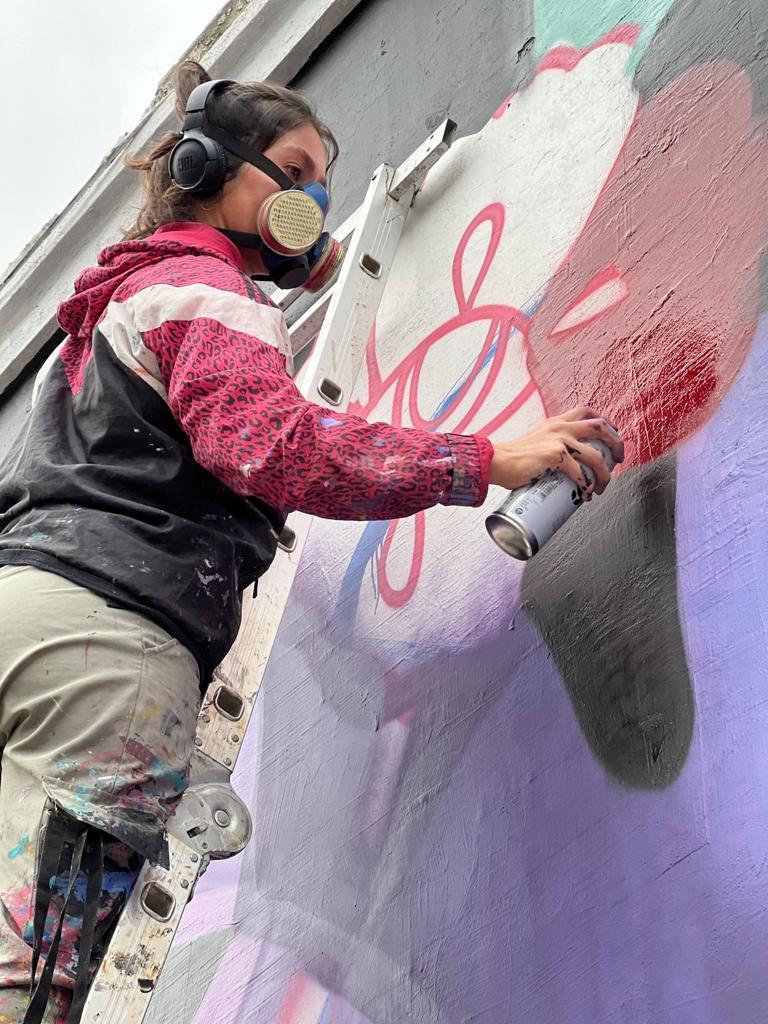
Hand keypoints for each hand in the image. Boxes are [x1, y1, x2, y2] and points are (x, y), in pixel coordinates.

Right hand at [489, 406, 624, 498]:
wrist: (495, 461)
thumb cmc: (511, 458)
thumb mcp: (535, 441)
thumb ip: (550, 446)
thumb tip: (564, 467)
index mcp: (555, 422)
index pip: (587, 412)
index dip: (605, 422)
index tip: (612, 434)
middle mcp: (560, 427)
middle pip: (601, 428)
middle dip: (616, 444)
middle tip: (619, 459)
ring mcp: (559, 440)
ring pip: (596, 456)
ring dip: (605, 474)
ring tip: (602, 486)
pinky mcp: (556, 456)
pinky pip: (580, 474)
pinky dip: (586, 486)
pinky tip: (585, 494)